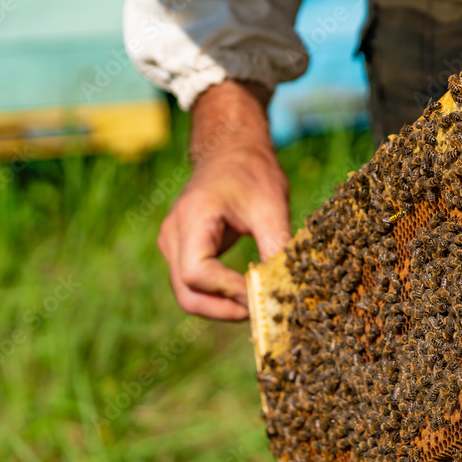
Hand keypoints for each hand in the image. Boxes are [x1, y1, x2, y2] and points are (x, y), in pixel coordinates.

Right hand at [158, 80, 290, 320]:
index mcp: (193, 218)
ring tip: (258, 304)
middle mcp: (173, 234)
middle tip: (262, 312)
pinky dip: (218, 295)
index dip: (229, 291)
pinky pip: (193, 284)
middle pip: (187, 292)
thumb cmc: (252, 172)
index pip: (197, 272)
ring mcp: (172, 243)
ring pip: (188, 293)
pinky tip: (246, 293)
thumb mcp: (272, 206)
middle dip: (224, 309)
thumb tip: (289, 288)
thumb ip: (277, 246)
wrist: (230, 148)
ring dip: (221, 306)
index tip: (263, 295)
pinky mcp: (180, 250)